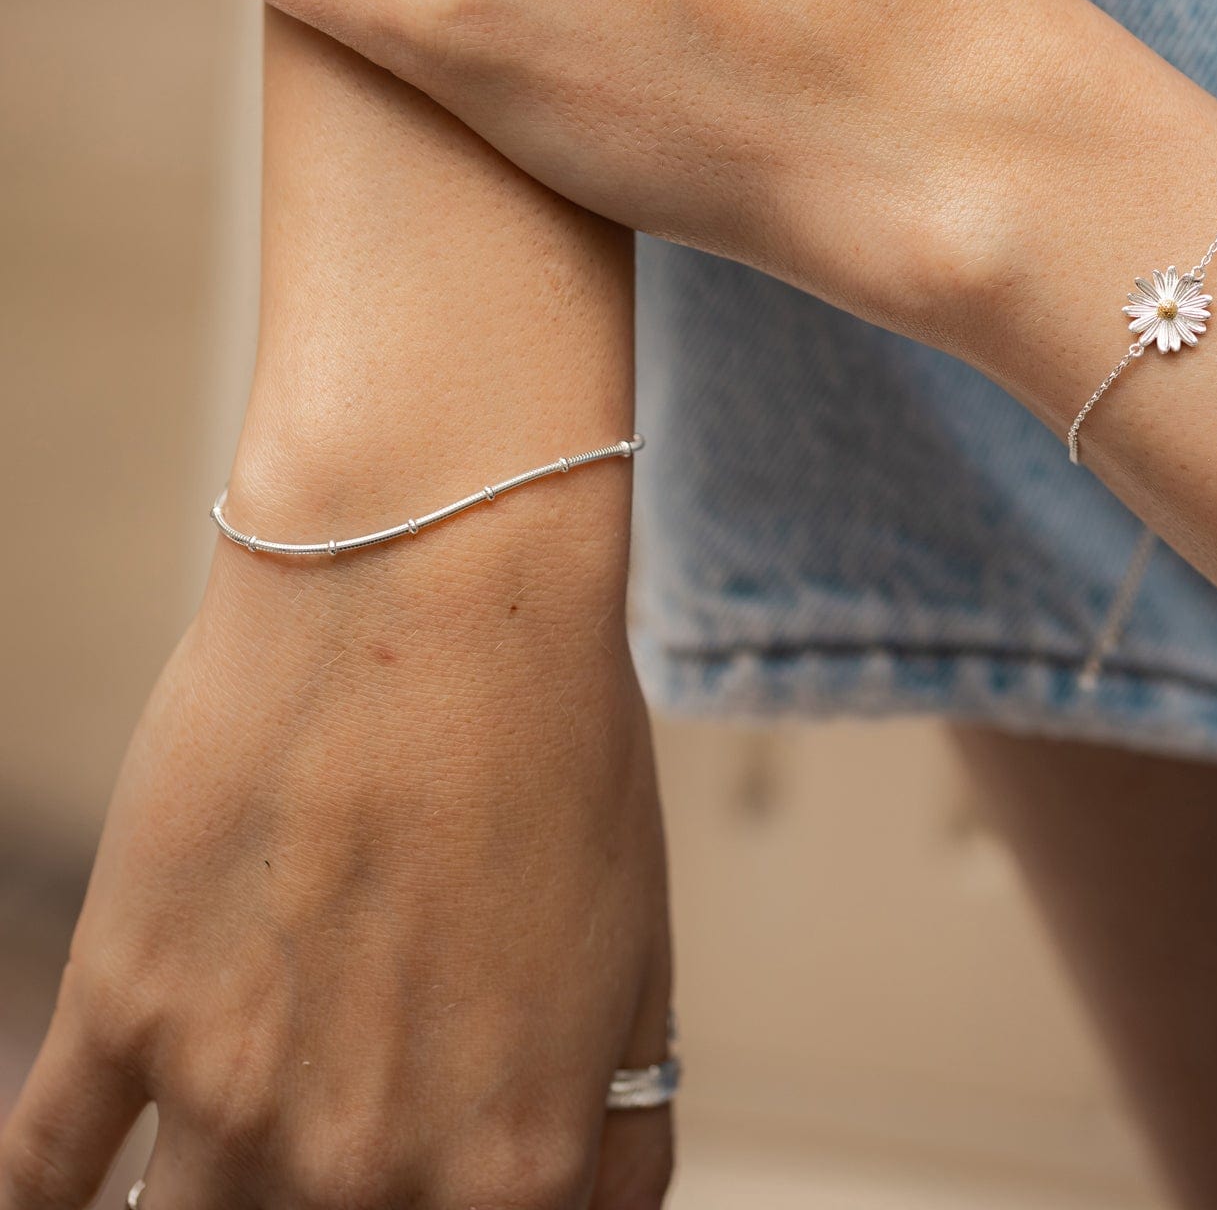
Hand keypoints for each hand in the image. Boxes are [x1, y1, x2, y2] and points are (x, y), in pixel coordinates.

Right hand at [0, 523, 672, 1209]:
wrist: (434, 588)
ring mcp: (230, 1099)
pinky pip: (47, 1176)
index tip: (420, 1189)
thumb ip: (619, 1133)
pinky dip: (57, 1206)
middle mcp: (366, 1169)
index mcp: (509, 1171)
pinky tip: (77, 1203)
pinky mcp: (123, 1006)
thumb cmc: (557, 749)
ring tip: (240, 1150)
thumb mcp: (639, 958)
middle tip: (337, 1141)